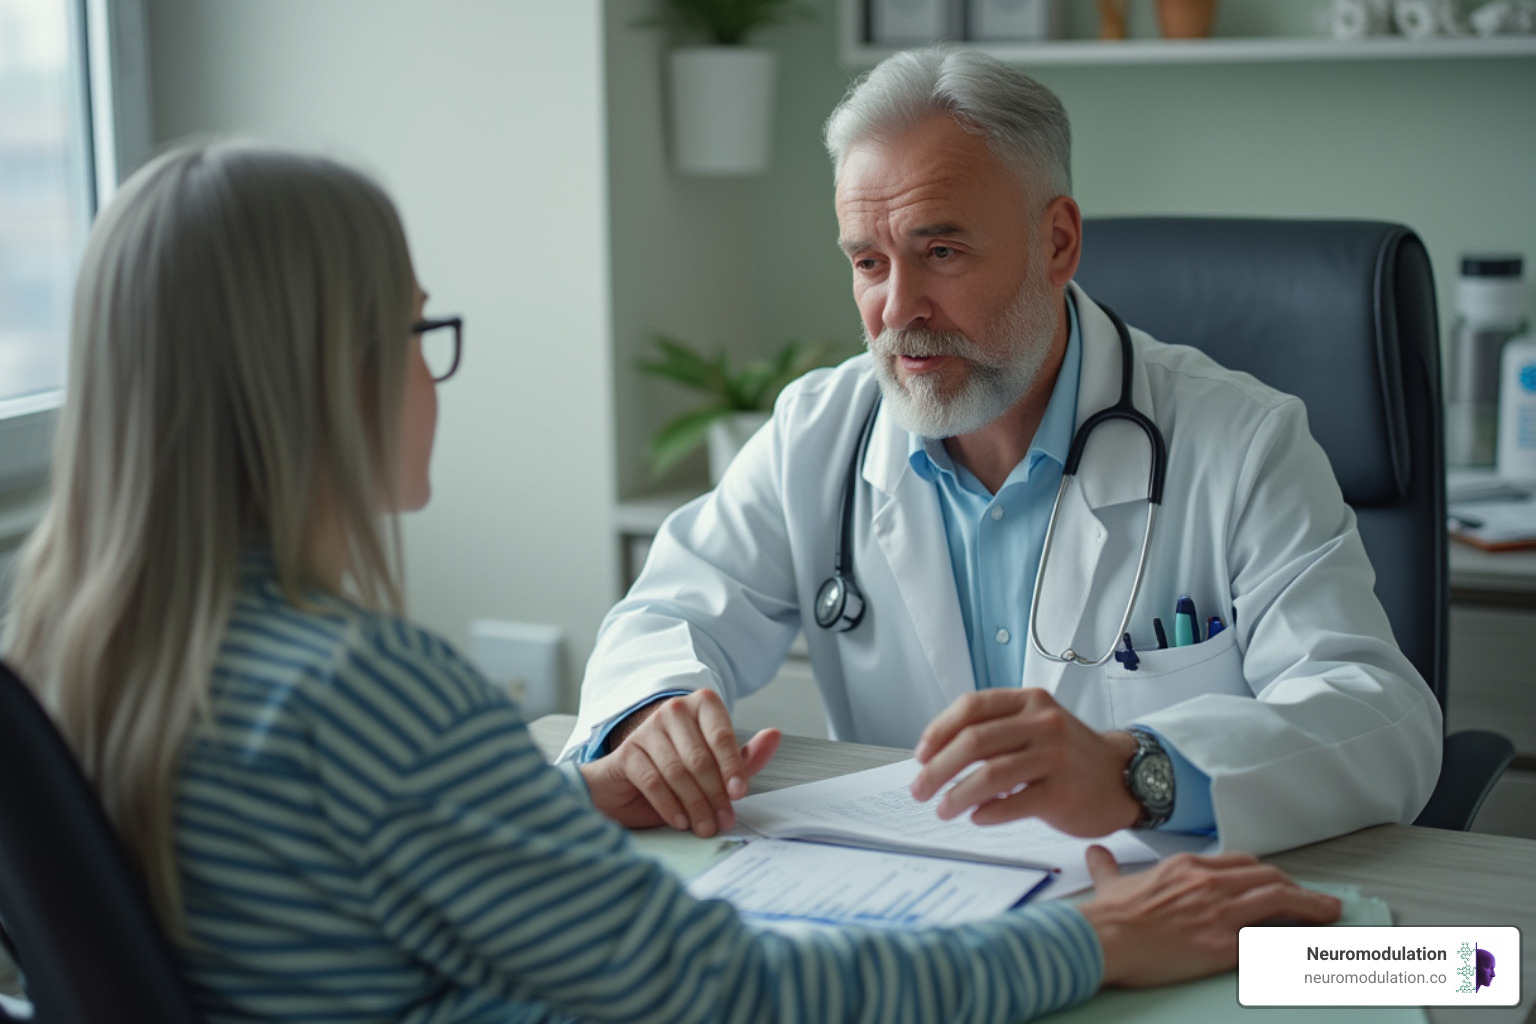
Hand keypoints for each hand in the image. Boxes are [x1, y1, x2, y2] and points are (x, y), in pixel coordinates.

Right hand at [579, 690, 779, 836]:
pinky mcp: (627, 753)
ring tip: (705, 827)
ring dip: (695, 805)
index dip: (732, 767)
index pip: (721, 736)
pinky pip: (652, 780)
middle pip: (700, 757)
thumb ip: (746, 755)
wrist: (632, 779)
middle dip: (715, 794)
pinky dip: (669, 805)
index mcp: (701, 706)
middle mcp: (673, 711)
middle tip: (724, 820)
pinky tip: (681, 821)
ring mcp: (647, 730)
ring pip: (677, 771)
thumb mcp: (718, 764)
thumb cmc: (681, 769)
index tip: (739, 794)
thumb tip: (774, 735)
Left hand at [909, 688, 1138, 835]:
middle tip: (920, 789)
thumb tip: (937, 756)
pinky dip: (988, 812)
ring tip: (943, 809)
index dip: (939, 731)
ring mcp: (1056, 756)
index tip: (920, 756)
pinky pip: (1015, 803)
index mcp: (1029, 701)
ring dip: (958, 795)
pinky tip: (977, 817)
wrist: (1124, 779)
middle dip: (938, 768)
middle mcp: (1043, 723)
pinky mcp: (1064, 792)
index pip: (972, 707)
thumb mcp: (1035, 727)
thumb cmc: (1068, 756)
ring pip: (991, 773)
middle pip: (974, 740)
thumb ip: (995, 731)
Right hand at [1079, 846, 1340, 987]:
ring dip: (1310, 905)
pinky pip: (1271, 940)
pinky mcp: (1223, 944)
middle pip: (1267, 876)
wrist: (1102, 939)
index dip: (1266, 875)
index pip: (1241, 863)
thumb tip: (1095, 853)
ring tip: (1330, 912)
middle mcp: (1208, 882)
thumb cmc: (1107, 916)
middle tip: (1314, 900)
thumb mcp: (1110, 882)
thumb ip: (1107, 867)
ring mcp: (1219, 912)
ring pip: (1278, 898)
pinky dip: (1294, 942)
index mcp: (1187, 866)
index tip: (1278, 885)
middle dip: (1295, 887)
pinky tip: (1310, 947)